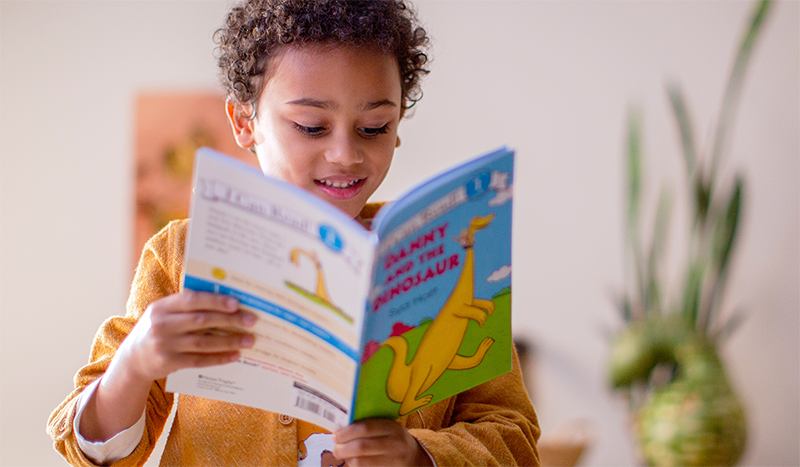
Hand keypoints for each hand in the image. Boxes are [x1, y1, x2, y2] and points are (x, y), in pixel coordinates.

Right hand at [81, 291, 255, 441]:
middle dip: (230, 320)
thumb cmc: (158, 329)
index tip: (237, 303)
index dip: (215, 301)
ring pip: (203, 342)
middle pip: (201, 321)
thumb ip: (187, 306)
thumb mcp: (164, 313)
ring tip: (250, 340)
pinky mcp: (169, 363)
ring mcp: (164, 345)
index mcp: (162, 306)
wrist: (132, 359)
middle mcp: (162, 324)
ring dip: (229, 341)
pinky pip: (199, 361)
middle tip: (252, 320)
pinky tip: (235, 355)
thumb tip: (226, 302)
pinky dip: (219, 358)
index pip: (192, 300)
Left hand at [333, 419, 433, 466]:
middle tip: (336, 448)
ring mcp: (393, 461)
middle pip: (361, 447)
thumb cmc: (395, 440)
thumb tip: (342, 429)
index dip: (347, 432)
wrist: (415, 458)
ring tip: (343, 455)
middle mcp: (395, 444)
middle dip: (343, 448)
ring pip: (361, 462)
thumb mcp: (389, 428)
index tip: (336, 434)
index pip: (366, 428)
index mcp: (393, 428)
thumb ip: (371, 426)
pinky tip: (352, 462)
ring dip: (347, 459)